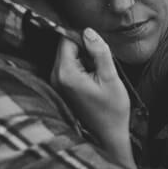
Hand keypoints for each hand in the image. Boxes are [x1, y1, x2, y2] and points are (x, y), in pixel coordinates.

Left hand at [51, 28, 134, 168]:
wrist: (108, 136)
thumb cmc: (111, 111)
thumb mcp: (111, 77)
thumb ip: (99, 52)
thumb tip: (88, 31)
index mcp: (66, 73)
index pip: (66, 40)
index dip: (83, 37)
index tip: (98, 46)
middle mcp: (55, 77)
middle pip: (65, 47)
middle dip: (84, 48)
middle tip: (100, 63)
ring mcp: (57, 84)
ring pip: (68, 56)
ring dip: (84, 58)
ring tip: (98, 73)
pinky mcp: (61, 88)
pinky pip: (69, 67)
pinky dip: (82, 68)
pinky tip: (94, 79)